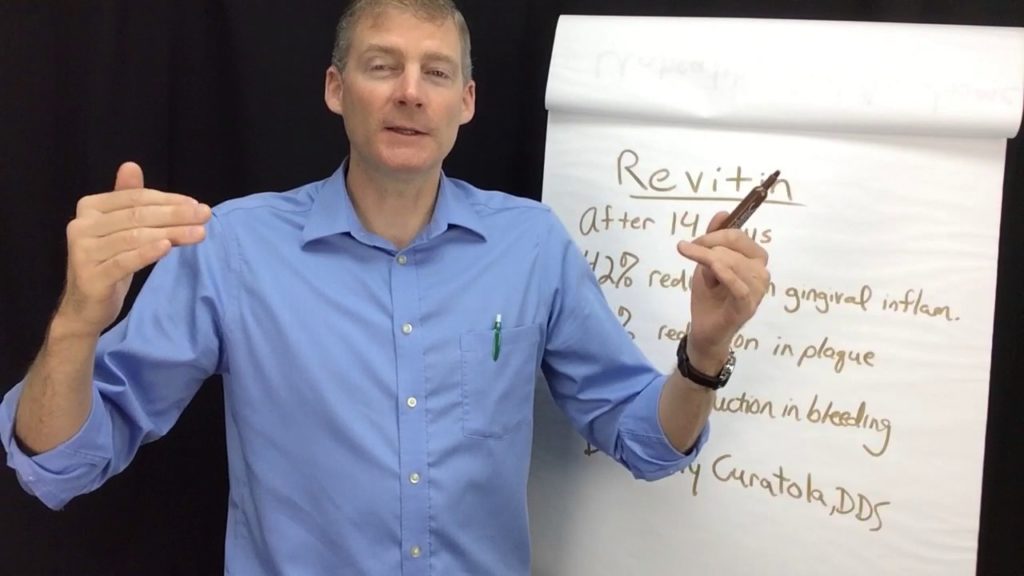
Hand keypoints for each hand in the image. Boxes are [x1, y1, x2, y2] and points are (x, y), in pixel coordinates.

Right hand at [55, 162, 210, 335]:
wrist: (86, 306)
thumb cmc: (109, 262)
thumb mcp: (120, 229)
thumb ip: (128, 200)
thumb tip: (131, 165)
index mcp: (89, 208)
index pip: (135, 198)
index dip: (168, 200)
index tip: (196, 205)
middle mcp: (81, 226)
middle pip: (137, 216)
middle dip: (175, 215)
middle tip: (205, 216)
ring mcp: (83, 252)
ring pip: (134, 237)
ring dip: (171, 233)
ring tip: (200, 233)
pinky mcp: (91, 276)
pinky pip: (124, 261)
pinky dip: (147, 252)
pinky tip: (168, 247)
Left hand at [675, 211, 770, 369]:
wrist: (704, 329)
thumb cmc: (709, 296)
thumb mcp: (707, 263)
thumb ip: (715, 238)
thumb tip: (722, 214)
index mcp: (755, 259)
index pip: (737, 236)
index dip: (712, 235)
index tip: (691, 244)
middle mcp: (761, 272)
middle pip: (735, 245)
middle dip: (708, 248)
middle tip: (691, 255)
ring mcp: (757, 290)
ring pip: (733, 263)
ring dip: (710, 267)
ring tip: (707, 281)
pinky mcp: (748, 306)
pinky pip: (739, 286)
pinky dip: (726, 275)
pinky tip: (713, 271)